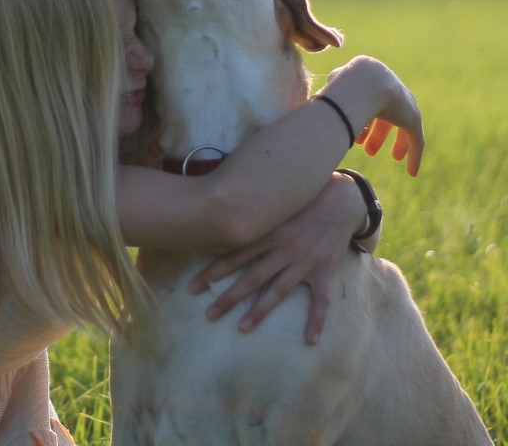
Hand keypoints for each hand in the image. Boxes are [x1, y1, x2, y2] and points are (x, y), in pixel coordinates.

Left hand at [188, 173, 363, 343]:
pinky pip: (321, 300)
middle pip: (252, 277)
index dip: (213, 271)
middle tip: (209, 314)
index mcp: (269, 231)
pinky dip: (317, 320)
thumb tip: (220, 206)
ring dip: (259, 311)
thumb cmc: (304, 197)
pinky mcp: (325, 270)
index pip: (235, 255)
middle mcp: (284, 248)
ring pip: (278, 291)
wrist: (343, 198)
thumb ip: (252, 208)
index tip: (193, 286)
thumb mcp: (275, 201)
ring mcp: (305, 261)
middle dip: (229, 297)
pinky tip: (311, 340)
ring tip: (241, 328)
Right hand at [326, 56, 423, 175]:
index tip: (358, 137)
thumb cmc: (342, 86)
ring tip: (394, 158)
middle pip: (388, 116)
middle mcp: (391, 92)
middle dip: (378, 133)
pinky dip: (414, 156)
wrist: (364, 83)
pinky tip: (412, 172)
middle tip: (369, 150)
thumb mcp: (333, 90)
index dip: (365, 122)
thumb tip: (319, 103)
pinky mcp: (412, 119)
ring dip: (398, 144)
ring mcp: (403, 105)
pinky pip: (415, 140)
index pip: (372, 105)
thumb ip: (331, 94)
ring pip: (404, 128)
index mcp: (373, 85)